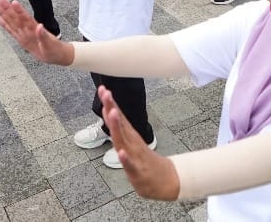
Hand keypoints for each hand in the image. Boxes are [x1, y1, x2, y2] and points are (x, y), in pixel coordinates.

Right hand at [0, 0, 73, 64]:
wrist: (56, 55)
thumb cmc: (54, 49)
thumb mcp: (50, 44)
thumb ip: (43, 35)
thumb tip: (39, 26)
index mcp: (34, 29)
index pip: (25, 18)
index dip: (19, 10)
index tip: (13, 2)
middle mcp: (28, 29)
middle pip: (16, 17)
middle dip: (8, 8)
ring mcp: (24, 34)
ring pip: (12, 22)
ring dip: (5, 13)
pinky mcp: (22, 39)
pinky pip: (12, 31)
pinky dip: (5, 25)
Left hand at [98, 85, 180, 199]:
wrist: (167, 181)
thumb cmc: (146, 162)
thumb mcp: (132, 143)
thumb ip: (121, 128)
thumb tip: (110, 111)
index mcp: (130, 136)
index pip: (119, 117)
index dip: (110, 103)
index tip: (103, 89)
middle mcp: (132, 143)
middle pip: (120, 124)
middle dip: (112, 108)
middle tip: (106, 93)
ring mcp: (135, 157)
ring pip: (124, 141)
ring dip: (118, 127)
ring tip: (113, 113)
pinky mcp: (138, 172)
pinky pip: (130, 165)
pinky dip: (125, 159)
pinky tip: (121, 152)